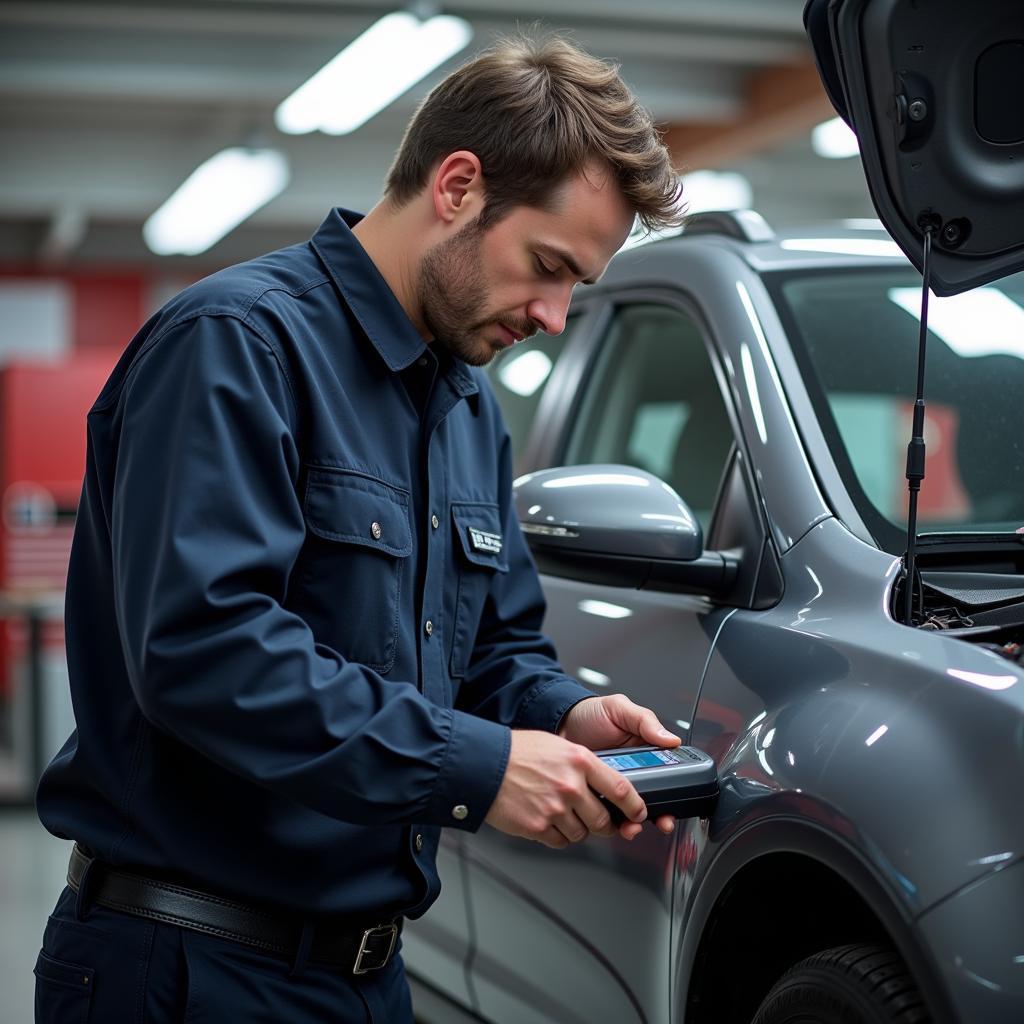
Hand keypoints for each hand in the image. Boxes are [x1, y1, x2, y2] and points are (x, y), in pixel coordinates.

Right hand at [484, 729, 647, 848]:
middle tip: (599, 821)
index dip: (634, 806)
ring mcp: (555, 808)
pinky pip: (561, 842)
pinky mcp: (539, 827)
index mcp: (580, 760)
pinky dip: (558, 836)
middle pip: (603, 820)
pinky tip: (547, 819)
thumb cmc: (519, 752)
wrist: (485, 765)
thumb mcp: (558, 746)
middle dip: (604, 825)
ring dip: (578, 829)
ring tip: (563, 814)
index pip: (621, 789)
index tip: (638, 813)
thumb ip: (583, 765)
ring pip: (582, 834)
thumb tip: (603, 784)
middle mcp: (571, 785)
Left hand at [558, 694, 680, 839]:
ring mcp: (611, 784)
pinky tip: (607, 822)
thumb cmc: (590, 712)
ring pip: (627, 809)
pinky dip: (607, 820)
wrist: (559, 721)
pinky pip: (604, 810)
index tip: (671, 809)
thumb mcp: (620, 709)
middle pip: (649, 799)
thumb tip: (671, 739)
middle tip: (654, 822)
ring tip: (629, 827)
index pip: (664, 776)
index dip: (671, 795)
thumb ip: (645, 721)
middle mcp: (631, 770)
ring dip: (632, 822)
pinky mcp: (593, 792)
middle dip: (655, 815)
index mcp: (644, 752)